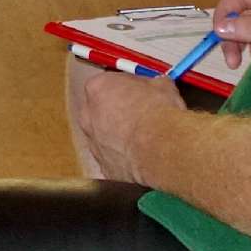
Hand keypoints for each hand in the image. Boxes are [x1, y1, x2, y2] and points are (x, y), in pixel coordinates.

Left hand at [67, 56, 177, 183]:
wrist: (160, 148)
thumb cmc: (156, 113)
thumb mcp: (162, 85)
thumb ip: (152, 85)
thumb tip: (160, 86)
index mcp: (97, 88)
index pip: (108, 84)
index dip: (126, 89)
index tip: (139, 93)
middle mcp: (88, 115)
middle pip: (101, 110)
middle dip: (119, 112)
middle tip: (141, 115)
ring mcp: (93, 143)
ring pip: (105, 137)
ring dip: (120, 137)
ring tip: (144, 139)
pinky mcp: (104, 166)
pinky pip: (113, 159)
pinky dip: (125, 158)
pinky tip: (143, 156)